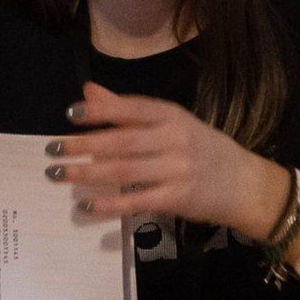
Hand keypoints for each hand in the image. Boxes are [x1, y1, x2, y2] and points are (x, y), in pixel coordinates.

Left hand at [48, 82, 289, 238]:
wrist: (246, 184)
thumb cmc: (202, 149)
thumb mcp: (171, 123)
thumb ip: (128, 110)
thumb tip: (88, 92)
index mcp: (171, 116)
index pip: (132, 108)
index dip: (100, 111)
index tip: (70, 114)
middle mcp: (174, 139)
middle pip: (122, 141)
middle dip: (84, 145)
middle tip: (52, 149)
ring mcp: (177, 169)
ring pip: (125, 171)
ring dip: (88, 174)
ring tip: (59, 175)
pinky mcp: (178, 198)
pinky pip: (137, 201)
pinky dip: (110, 205)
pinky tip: (87, 207)